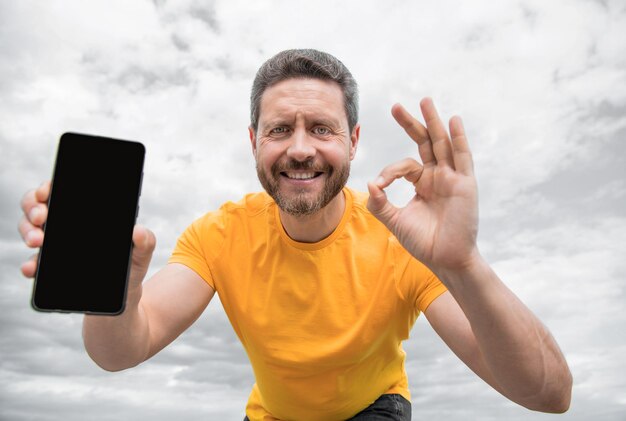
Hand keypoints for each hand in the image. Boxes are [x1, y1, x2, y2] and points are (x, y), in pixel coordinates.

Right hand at [18, 181, 155, 292]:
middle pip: (38, 207)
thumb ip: (145, 241)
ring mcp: (54, 248)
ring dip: (28, 232)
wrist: (121, 300)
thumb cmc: (129, 269)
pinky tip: (32, 267)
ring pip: (30, 231)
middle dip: (34, 208)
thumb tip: (138, 230)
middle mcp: (65, 228)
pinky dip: (30, 264)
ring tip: (37, 241)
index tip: (47, 191)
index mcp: (86, 216)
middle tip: (42, 218)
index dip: (49, 188)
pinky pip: (32, 263)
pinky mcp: (49, 270)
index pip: (61, 192)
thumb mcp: (141, 254)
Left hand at [367, 98, 478, 273]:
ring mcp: (453, 177)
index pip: (404, 165)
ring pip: (442, 144)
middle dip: (410, 123)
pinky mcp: (465, 184)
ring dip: (433, 122)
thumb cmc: (424, 242)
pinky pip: (462, 157)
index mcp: (423, 182)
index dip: (390, 172)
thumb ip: (381, 205)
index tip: (380, 185)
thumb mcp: (396, 221)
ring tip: (424, 101)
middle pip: (424, 143)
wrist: (446, 260)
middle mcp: (438, 176)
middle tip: (395, 106)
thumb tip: (369, 185)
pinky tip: (452, 121)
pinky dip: (458, 138)